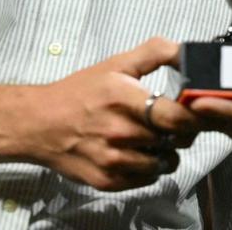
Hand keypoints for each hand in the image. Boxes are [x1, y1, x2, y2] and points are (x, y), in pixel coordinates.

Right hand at [14, 37, 198, 190]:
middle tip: (171, 122)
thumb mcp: (116, 64)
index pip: (176, 117)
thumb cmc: (78, 93)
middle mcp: (118, 132)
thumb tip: (184, 51)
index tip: (193, 109)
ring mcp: (113, 160)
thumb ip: (155, 52)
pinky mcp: (107, 181)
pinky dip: (148, 167)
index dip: (192, 115)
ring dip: (166, 151)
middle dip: (181, 131)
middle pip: (176, 140)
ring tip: (152, 136)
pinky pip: (147, 179)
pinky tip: (136, 151)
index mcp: (123, 99)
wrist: (38, 123)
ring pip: (165, 163)